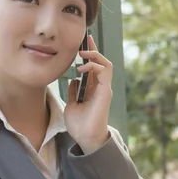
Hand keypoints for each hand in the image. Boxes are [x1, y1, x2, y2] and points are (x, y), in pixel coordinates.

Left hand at [64, 35, 112, 153]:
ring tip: (82, 54)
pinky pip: (104, 72)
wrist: (85, 137)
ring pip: (106, 64)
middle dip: (94, 49)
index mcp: (93, 88)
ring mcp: (104, 88)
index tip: (84, 42)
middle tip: (85, 41)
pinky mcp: (105, 91)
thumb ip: (74, 91)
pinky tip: (81, 68)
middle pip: (101, 62)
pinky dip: (94, 66)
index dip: (90, 53)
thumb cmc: (79, 124)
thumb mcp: (72, 103)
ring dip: (95, 56)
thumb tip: (73, 79)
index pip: (94, 66)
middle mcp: (101, 86)